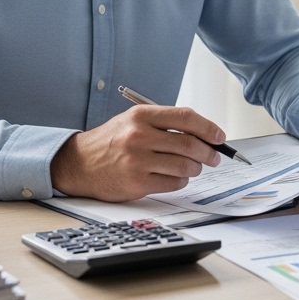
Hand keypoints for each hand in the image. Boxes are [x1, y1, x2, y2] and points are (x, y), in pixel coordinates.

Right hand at [50, 105, 223, 201]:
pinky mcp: (136, 183)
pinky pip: (173, 184)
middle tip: (213, 157)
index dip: (209, 128)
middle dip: (208, 152)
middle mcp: (139, 136)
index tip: (219, 137)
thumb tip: (204, 135)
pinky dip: (181, 181)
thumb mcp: (134, 121)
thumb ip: (166, 124)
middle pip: (189, 144)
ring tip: (193, 167)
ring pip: (185, 166)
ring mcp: (137, 161)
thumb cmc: (111, 141)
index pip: (186, 117)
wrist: (79, 164)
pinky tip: (175, 177)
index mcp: (141, 115)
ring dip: (195, 169)